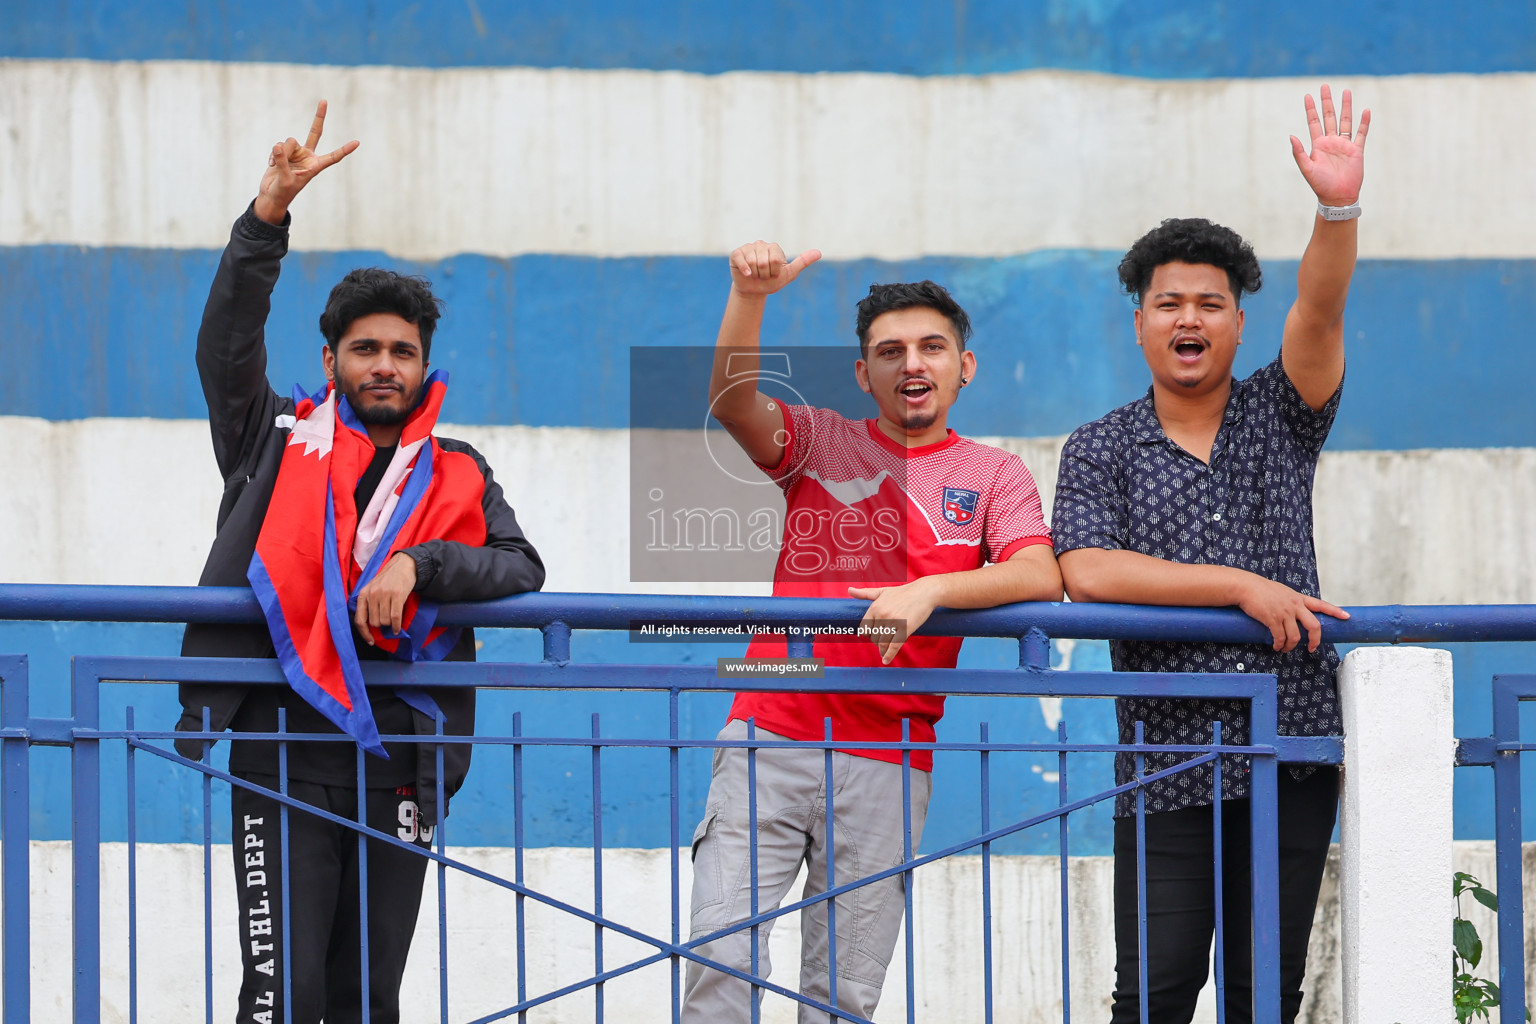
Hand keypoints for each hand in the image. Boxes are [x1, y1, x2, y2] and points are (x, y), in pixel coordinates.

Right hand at [253, 100, 359, 224]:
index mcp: (316, 166)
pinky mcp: (284, 151)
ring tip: (277, 165)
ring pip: (289, 141)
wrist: (272, 194)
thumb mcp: (285, 179)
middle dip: (319, 117)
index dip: (344, 150)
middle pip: (315, 132)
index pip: (333, 157)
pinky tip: (272, 165)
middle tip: (324, 100)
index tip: (357, 142)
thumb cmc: (283, 191)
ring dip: (280, 152)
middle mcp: (308, 156)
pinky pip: (278, 145)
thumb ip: (283, 161)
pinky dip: (273, 155)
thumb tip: (278, 145)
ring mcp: (296, 152)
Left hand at [353, 552, 418, 642]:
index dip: (364, 633)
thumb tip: (369, 626)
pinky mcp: (397, 595)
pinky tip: (397, 629)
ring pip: (385, 621)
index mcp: (363, 594)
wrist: (403, 566)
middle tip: (387, 621)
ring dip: (390, 624)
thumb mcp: (372, 589)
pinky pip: (395, 617)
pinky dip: (397, 626)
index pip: (359, 620)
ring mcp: (385, 594)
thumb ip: (368, 604)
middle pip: (374, 622)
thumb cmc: (387, 579)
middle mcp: (372, 595)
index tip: (371, 641)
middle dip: (381, 625)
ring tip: (393, 620)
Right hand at [728, 240, 821, 298]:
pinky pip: (741, 259)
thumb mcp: (789, 274)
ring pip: (752, 262)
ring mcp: (748, 248)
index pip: (775, 260)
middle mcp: (761, 245)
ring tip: (755, 274)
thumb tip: (819, 252)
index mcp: (774, 248)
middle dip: (764, 274)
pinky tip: (747, 274)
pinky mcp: (736, 254)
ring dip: (755, 274)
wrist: (754, 291)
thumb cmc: (771, 282)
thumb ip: (802, 262)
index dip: (774, 272)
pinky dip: (745, 270)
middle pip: (764, 261)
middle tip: (763, 276)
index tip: (773, 274)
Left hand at [848, 578, 938, 664]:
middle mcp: (882, 615)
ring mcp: (894, 623)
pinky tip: (886, 660)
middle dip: (876, 642)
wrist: (924, 592)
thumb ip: (865, 593)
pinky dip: (889, 655)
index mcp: (875, 607)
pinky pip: (894, 646)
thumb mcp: (882, 591)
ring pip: (882, 643)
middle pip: (873, 637)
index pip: (864, 628)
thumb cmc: (903, 592)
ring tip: (883, 653)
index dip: (868, 635)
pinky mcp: (906, 629)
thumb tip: (849, 590)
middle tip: (881, 643)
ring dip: (882, 650)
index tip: (872, 637)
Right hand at [1233, 572, 1348, 652]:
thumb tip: (1290, 617)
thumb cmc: (1259, 590)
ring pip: (1295, 636)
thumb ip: (1289, 602)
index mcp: (1298, 598)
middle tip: (1311, 648)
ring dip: (1291, 646)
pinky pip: (1280, 638)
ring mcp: (1284, 612)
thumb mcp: (1281, 592)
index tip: (1346, 617)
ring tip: (1285, 649)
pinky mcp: (1272, 619)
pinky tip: (1276, 646)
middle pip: (1314, 625)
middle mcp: (1294, 605)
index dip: (1335, 611)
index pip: (1321, 604)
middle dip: (1315, 640)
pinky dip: (1279, 645)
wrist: (1245, 587)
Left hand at [1289, 84, 1368, 207]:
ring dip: (1346, 107)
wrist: (1337, 197)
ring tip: (1346, 92)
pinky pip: (1361, 133)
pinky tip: (1365, 110)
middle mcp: (1331, 142)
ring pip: (1345, 121)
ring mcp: (1344, 145)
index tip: (1307, 95)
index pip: (1313, 122)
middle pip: (1329, 117)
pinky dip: (1364, 122)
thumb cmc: (1320, 185)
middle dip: (1327, 102)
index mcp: (1318, 145)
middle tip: (1325, 86)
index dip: (1310, 109)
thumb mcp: (1307, 168)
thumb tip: (1291, 136)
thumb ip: (1299, 152)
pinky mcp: (1357, 150)